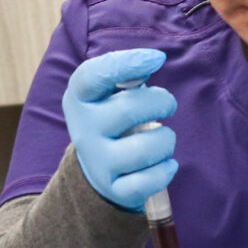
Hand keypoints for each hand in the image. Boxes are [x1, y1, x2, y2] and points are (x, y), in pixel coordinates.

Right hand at [64, 48, 178, 210]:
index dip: (128, 63)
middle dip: (162, 102)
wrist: (99, 169)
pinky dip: (166, 170)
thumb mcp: (108, 94)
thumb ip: (127, 75)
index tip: (158, 58)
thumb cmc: (113, 118)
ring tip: (164, 138)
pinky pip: (150, 180)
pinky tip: (166, 163)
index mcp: (79, 99)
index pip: (93, 75)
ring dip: (167, 140)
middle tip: (168, 104)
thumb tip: (153, 60)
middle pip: (130, 109)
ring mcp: (97, 162)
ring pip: (146, 148)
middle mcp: (83, 130)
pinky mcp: (114, 189)